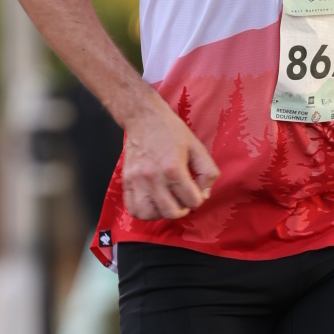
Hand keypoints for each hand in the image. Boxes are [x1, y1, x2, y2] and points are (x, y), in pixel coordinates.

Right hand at [122, 93, 219, 219]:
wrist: (143, 118)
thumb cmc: (171, 131)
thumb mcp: (197, 147)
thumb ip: (207, 172)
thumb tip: (204, 194)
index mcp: (173, 168)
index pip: (192, 201)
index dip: (198, 199)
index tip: (195, 190)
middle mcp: (153, 177)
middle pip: (171, 212)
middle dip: (182, 209)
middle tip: (182, 199)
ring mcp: (137, 181)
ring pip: (149, 215)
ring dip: (161, 213)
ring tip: (167, 202)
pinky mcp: (126, 181)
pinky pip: (133, 209)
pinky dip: (145, 212)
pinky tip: (153, 202)